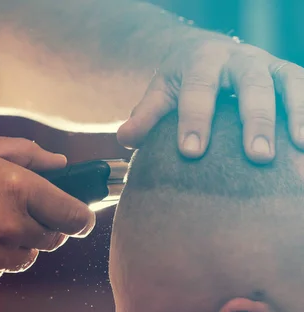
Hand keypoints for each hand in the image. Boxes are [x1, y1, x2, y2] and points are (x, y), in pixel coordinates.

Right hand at [0, 134, 94, 289]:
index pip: (76, 217)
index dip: (83, 217)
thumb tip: (61, 164)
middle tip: (19, 209)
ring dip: (17, 243)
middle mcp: (12, 228)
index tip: (80, 216)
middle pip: (54, 239)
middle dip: (45, 226)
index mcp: (19, 191)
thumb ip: (29, 153)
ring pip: (26, 258)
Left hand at [117, 31, 303, 163]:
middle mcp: (239, 57)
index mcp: (201, 60)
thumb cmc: (180, 82)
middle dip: (255, 120)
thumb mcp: (160, 93)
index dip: (195, 120)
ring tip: (299, 149)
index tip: (191, 152)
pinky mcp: (286, 74)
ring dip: (296, 115)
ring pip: (287, 83)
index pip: (198, 90)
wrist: (204, 54)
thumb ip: (145, 115)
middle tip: (257, 157)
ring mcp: (267, 64)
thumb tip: (126, 139)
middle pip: (252, 84)